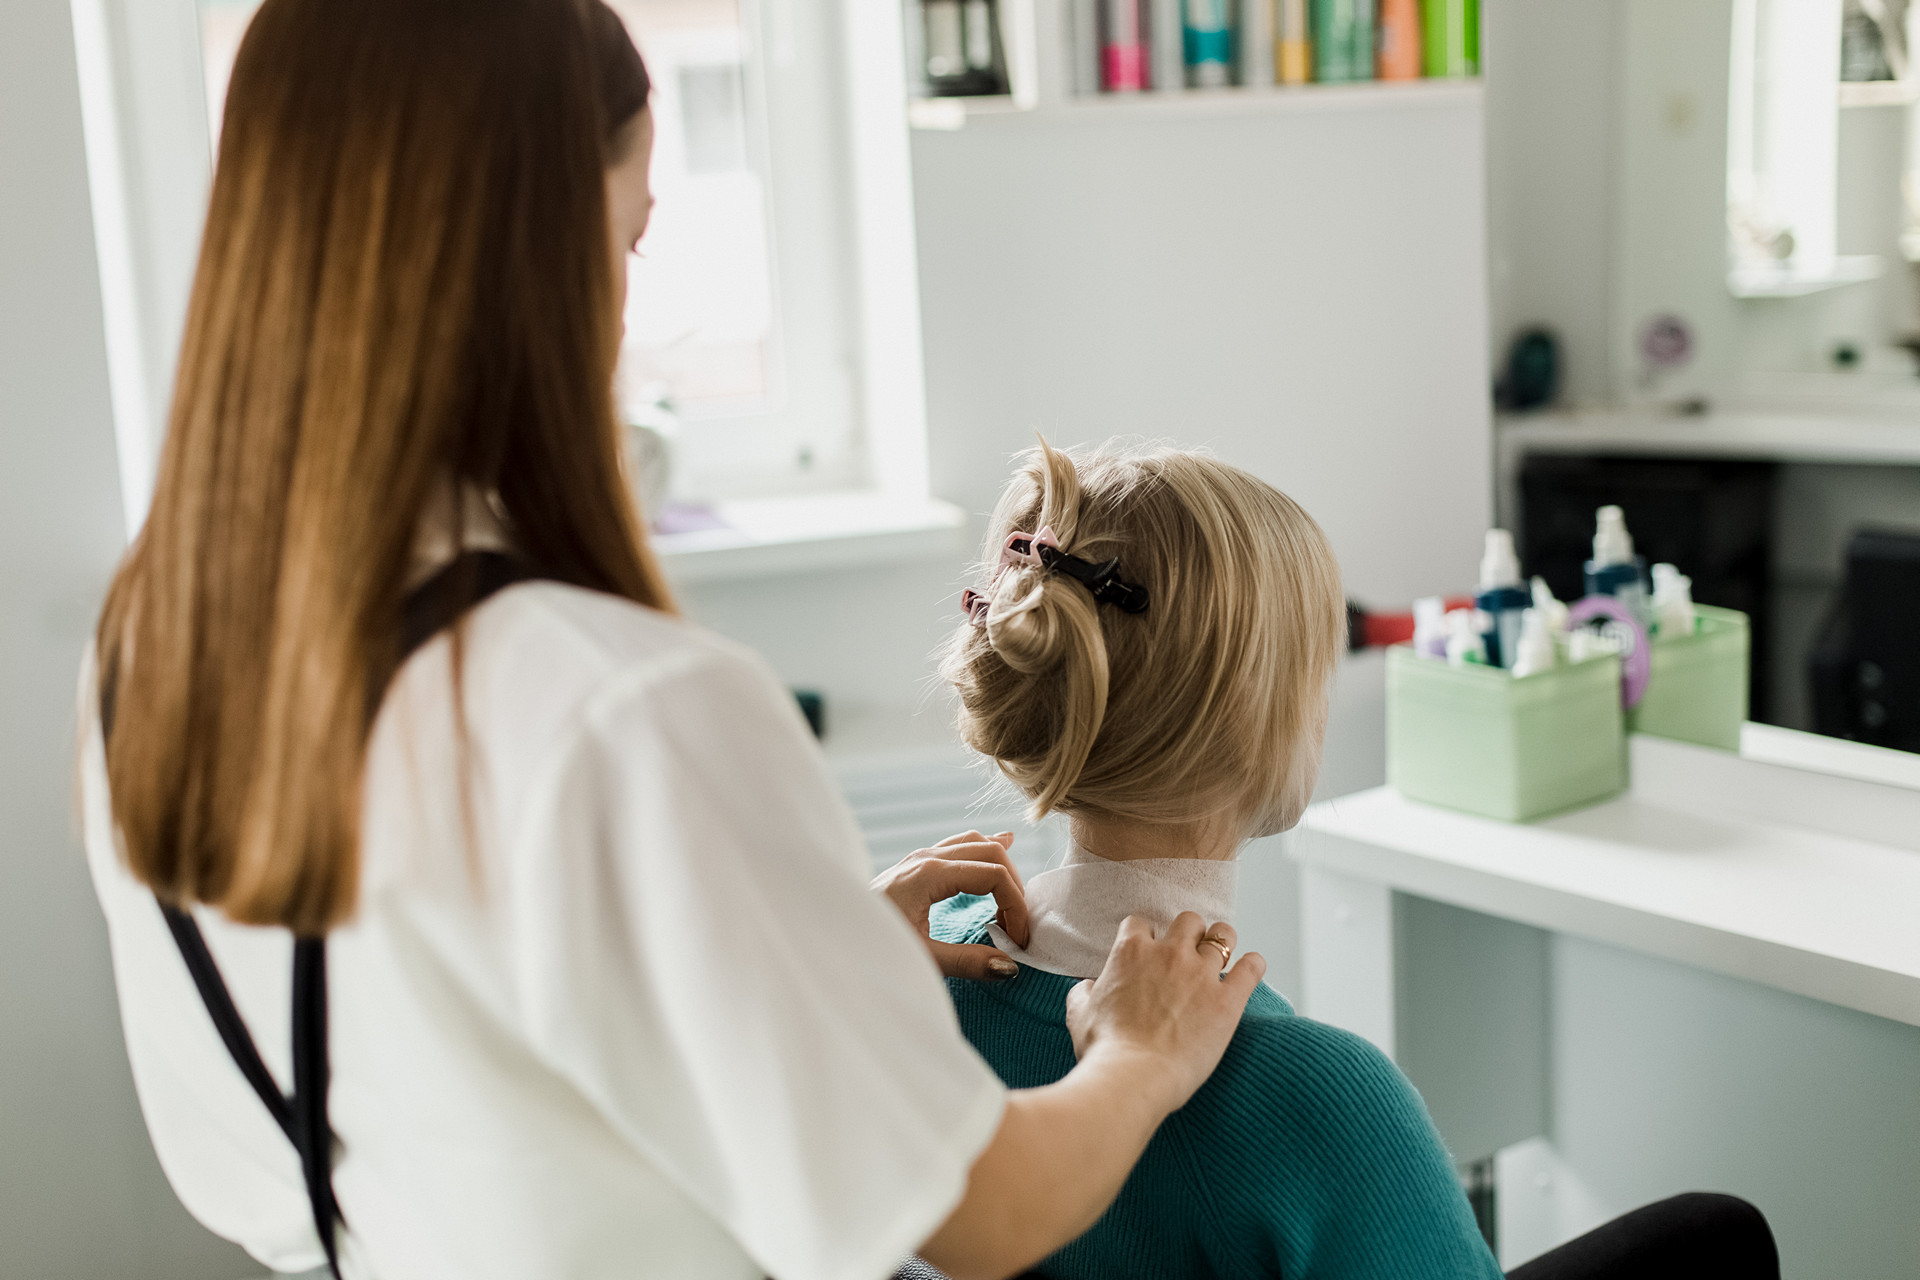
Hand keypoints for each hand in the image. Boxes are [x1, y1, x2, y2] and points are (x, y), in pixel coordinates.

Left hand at [871, 831, 1032, 982]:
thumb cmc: (867, 946)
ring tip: (1014, 900)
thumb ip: (965, 962)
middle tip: (1016, 928)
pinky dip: (983, 851)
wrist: (824, 934)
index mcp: (929, 874)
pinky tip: (1000, 847)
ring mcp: (918, 858)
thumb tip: (1009, 966)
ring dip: (1000, 868)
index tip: (1019, 942)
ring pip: (974, 843)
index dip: (1016, 907)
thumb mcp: (920, 958)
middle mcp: (925, 858)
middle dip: (1013, 888)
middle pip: (990, 853)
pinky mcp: (913, 866)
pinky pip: (958, 845)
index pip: (994, 875)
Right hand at [1064, 913, 1263, 1114]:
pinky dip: (1253, 965)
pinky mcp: (1227, 999)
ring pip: (1223, 935)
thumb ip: (1083, 993)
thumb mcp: (1079, 1016)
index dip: (1145, 936)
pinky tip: (1250, 968)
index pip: (1140, 923)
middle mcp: (1168, 953)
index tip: (1148, 950)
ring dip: (1223, 942)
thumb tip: (1087, 987)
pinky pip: (1251, 967)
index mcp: (1130, 952)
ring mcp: (1200, 974)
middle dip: (1189, 933)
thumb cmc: (1104, 1051)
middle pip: (1188, 920)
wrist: (1133, 1077)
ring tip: (1223, 954)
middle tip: (1189, 952)